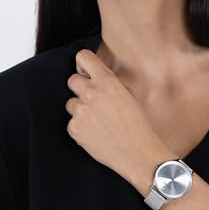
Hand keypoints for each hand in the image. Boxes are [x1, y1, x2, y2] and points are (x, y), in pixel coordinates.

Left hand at [65, 48, 168, 180]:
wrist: (137, 152)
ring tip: (98, 121)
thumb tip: (92, 77)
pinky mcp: (74, 128)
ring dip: (80, 110)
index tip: (86, 73)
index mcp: (106, 80)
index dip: (83, 65)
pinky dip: (80, 128)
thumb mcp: (127, 94)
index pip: (83, 57)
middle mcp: (91, 92)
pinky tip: (95, 133)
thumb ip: (108, 83)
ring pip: (70, 103)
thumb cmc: (137, 124)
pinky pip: (71, 123)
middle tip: (93, 100)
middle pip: (72, 80)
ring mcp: (81, 110)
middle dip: (80, 88)